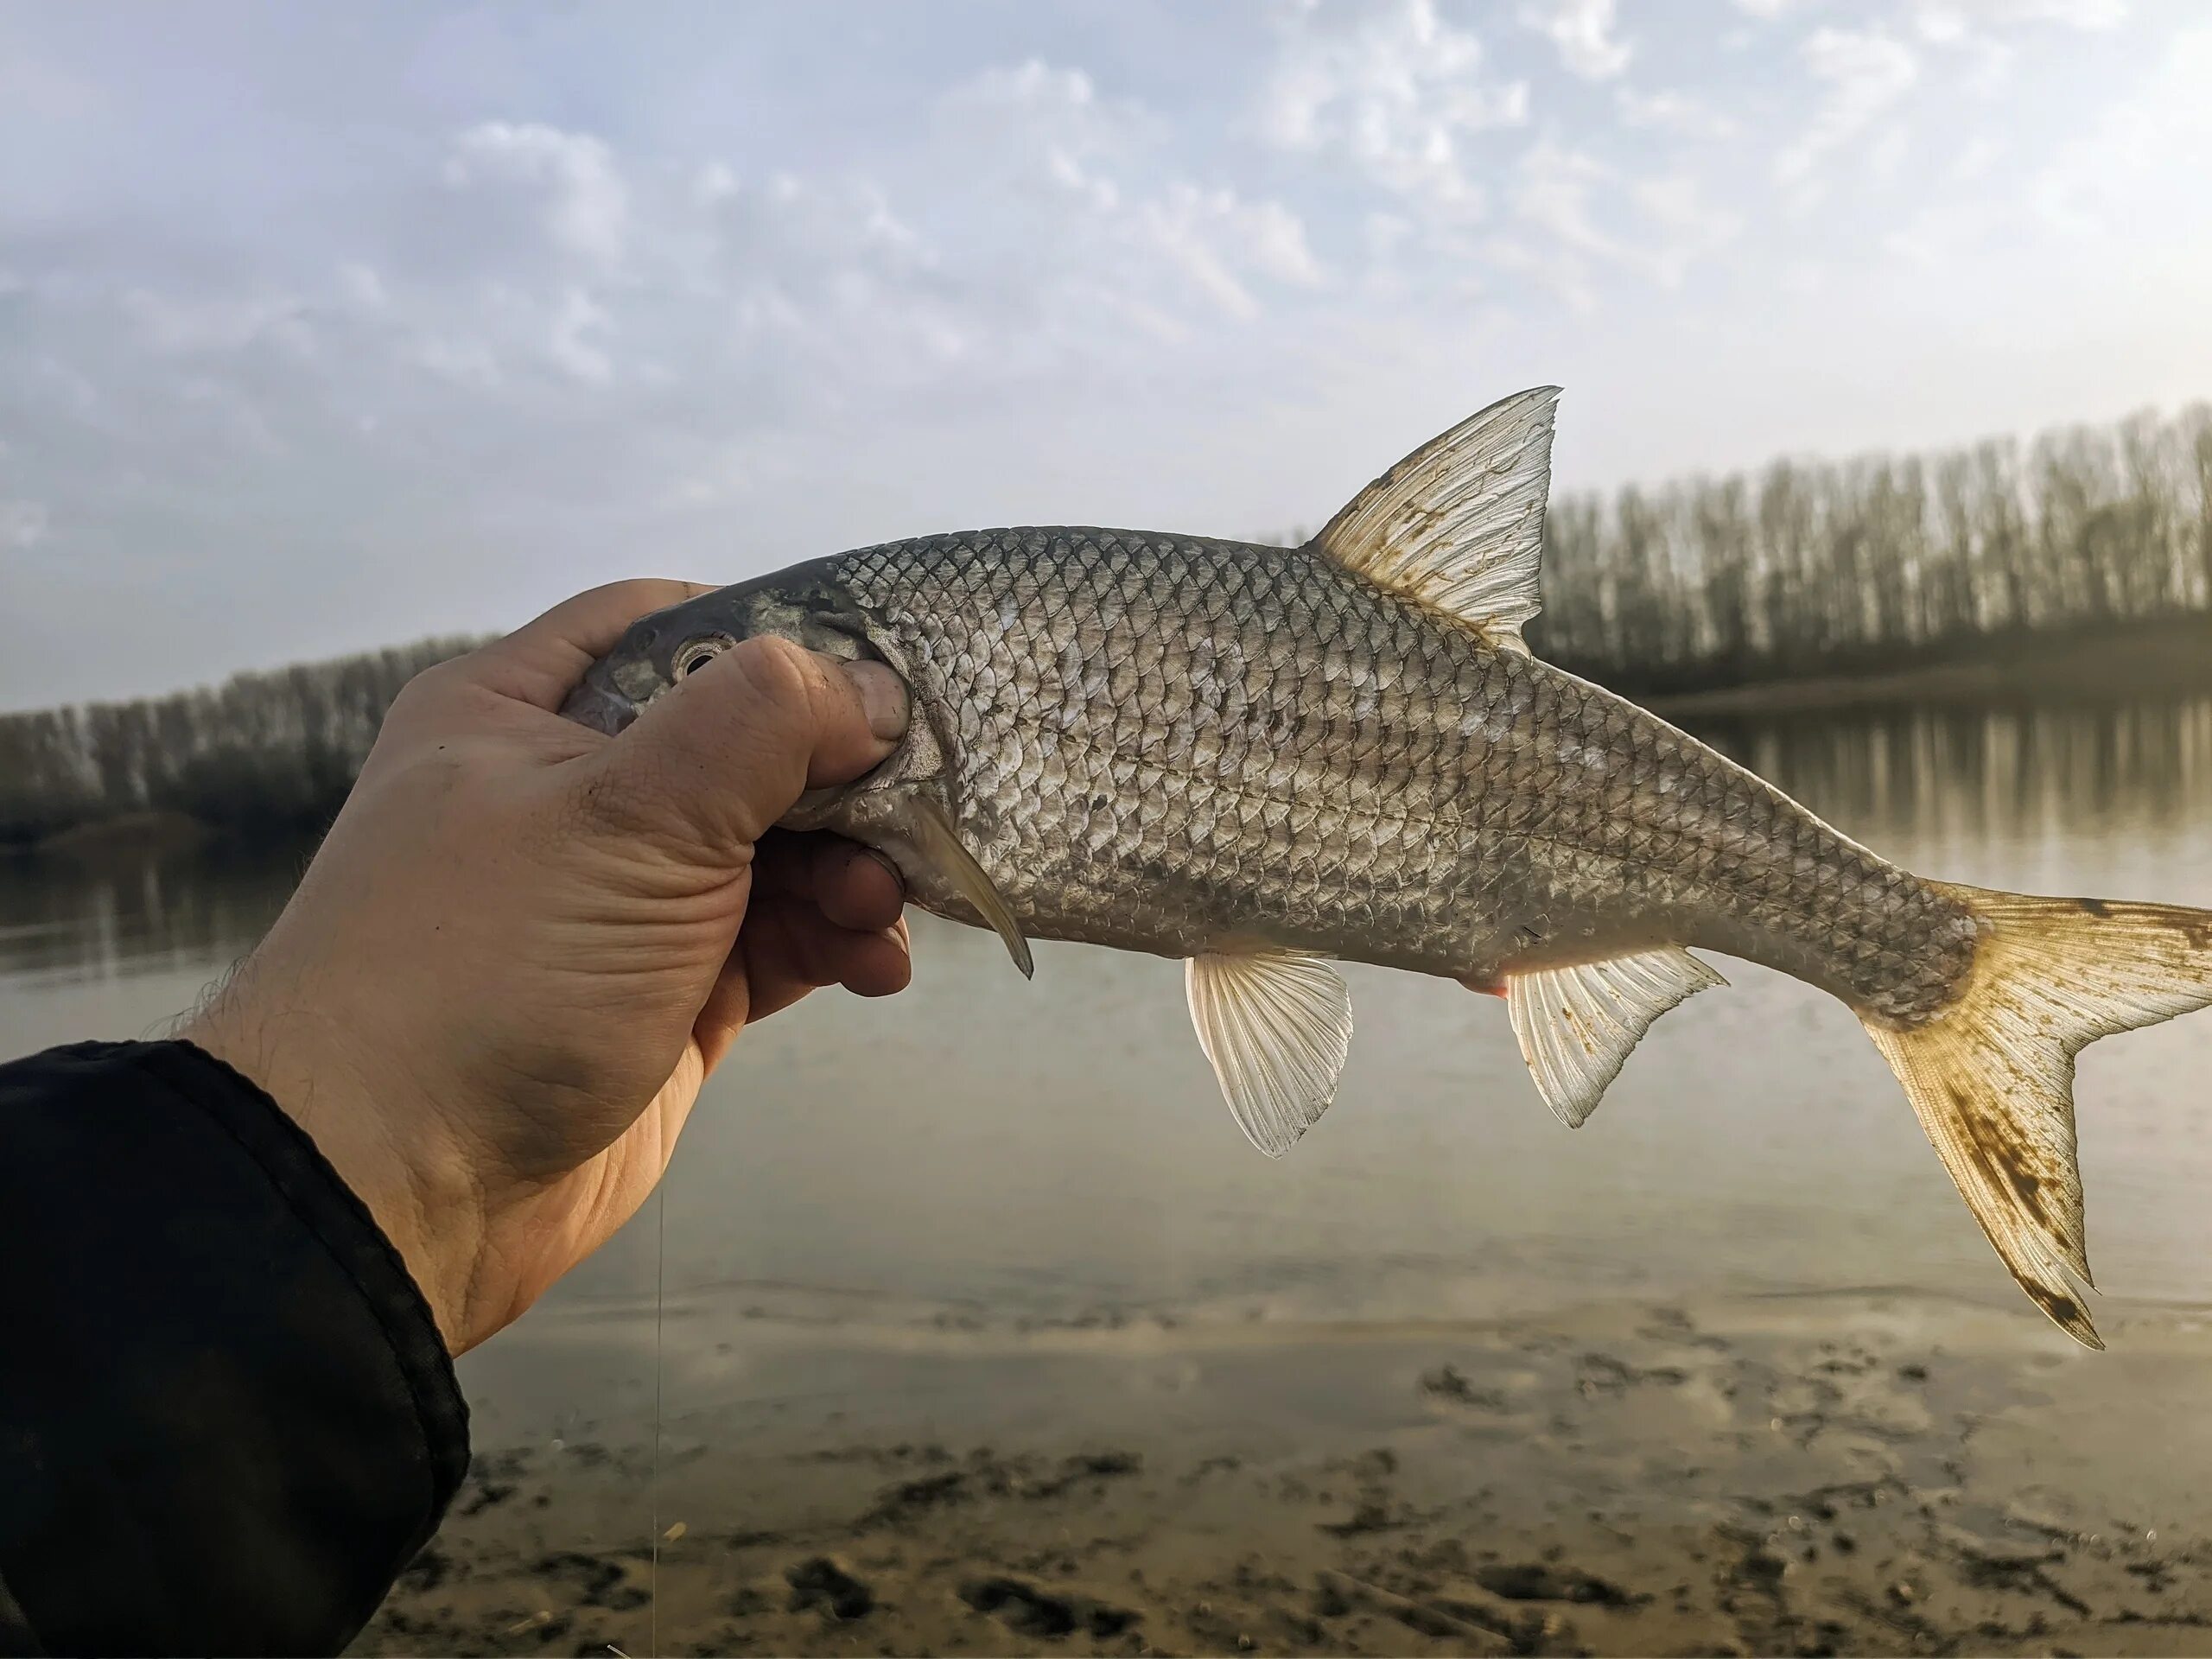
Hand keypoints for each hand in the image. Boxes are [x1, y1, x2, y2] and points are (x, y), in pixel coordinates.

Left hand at [182, 581, 911, 1353]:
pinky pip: (778, 941)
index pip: (667, 623)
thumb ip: (760, 723)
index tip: (876, 672)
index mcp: (521, 710)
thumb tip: (870, 688)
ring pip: (775, 849)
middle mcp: (572, 792)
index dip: (775, 636)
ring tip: (880, 911)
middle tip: (911, 812)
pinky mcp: (668, 995)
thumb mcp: (626, 814)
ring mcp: (622, 901)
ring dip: (848, 870)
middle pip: (744, 745)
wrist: (392, 1194)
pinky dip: (835, 942)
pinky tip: (877, 965)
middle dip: (838, 779)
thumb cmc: (490, 967)